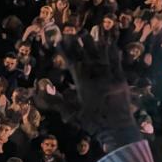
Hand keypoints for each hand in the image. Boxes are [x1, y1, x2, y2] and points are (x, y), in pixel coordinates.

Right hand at [62, 36, 136, 150]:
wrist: (118, 129)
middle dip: (80, 43)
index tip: (60, 40)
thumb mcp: (71, 113)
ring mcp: (111, 76)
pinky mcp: (122, 80)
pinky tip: (111, 45)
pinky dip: (113, 52)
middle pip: (88, 55)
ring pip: (102, 56)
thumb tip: (39, 91)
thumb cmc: (93, 123)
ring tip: (91, 32)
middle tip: (75, 31)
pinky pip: (117, 62)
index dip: (66, 50)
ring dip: (96, 43)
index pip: (73, 62)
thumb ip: (55, 101)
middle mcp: (97, 76)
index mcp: (84, 83)